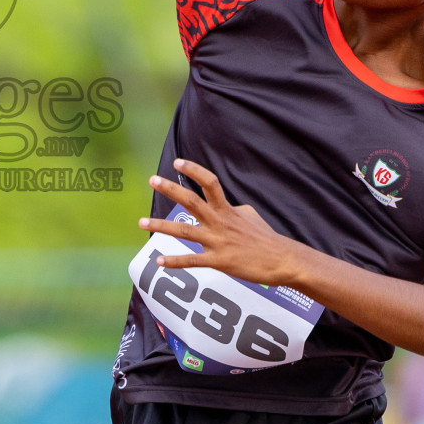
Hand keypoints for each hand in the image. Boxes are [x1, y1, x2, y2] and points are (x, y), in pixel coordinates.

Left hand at [140, 158, 302, 287]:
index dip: (194, 170)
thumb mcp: (251, 215)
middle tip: (152, 179)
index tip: (178, 162)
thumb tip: (230, 206)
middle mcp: (220, 222)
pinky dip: (174, 261)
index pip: (210, 183)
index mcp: (228, 209)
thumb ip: (235, 209)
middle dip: (170, 189)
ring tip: (141, 222)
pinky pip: (192, 261)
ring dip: (160, 226)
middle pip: (191, 201)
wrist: (282, 260)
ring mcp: (218, 241)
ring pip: (184, 231)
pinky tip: (160, 261)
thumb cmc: (267, 238)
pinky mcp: (219, 261)